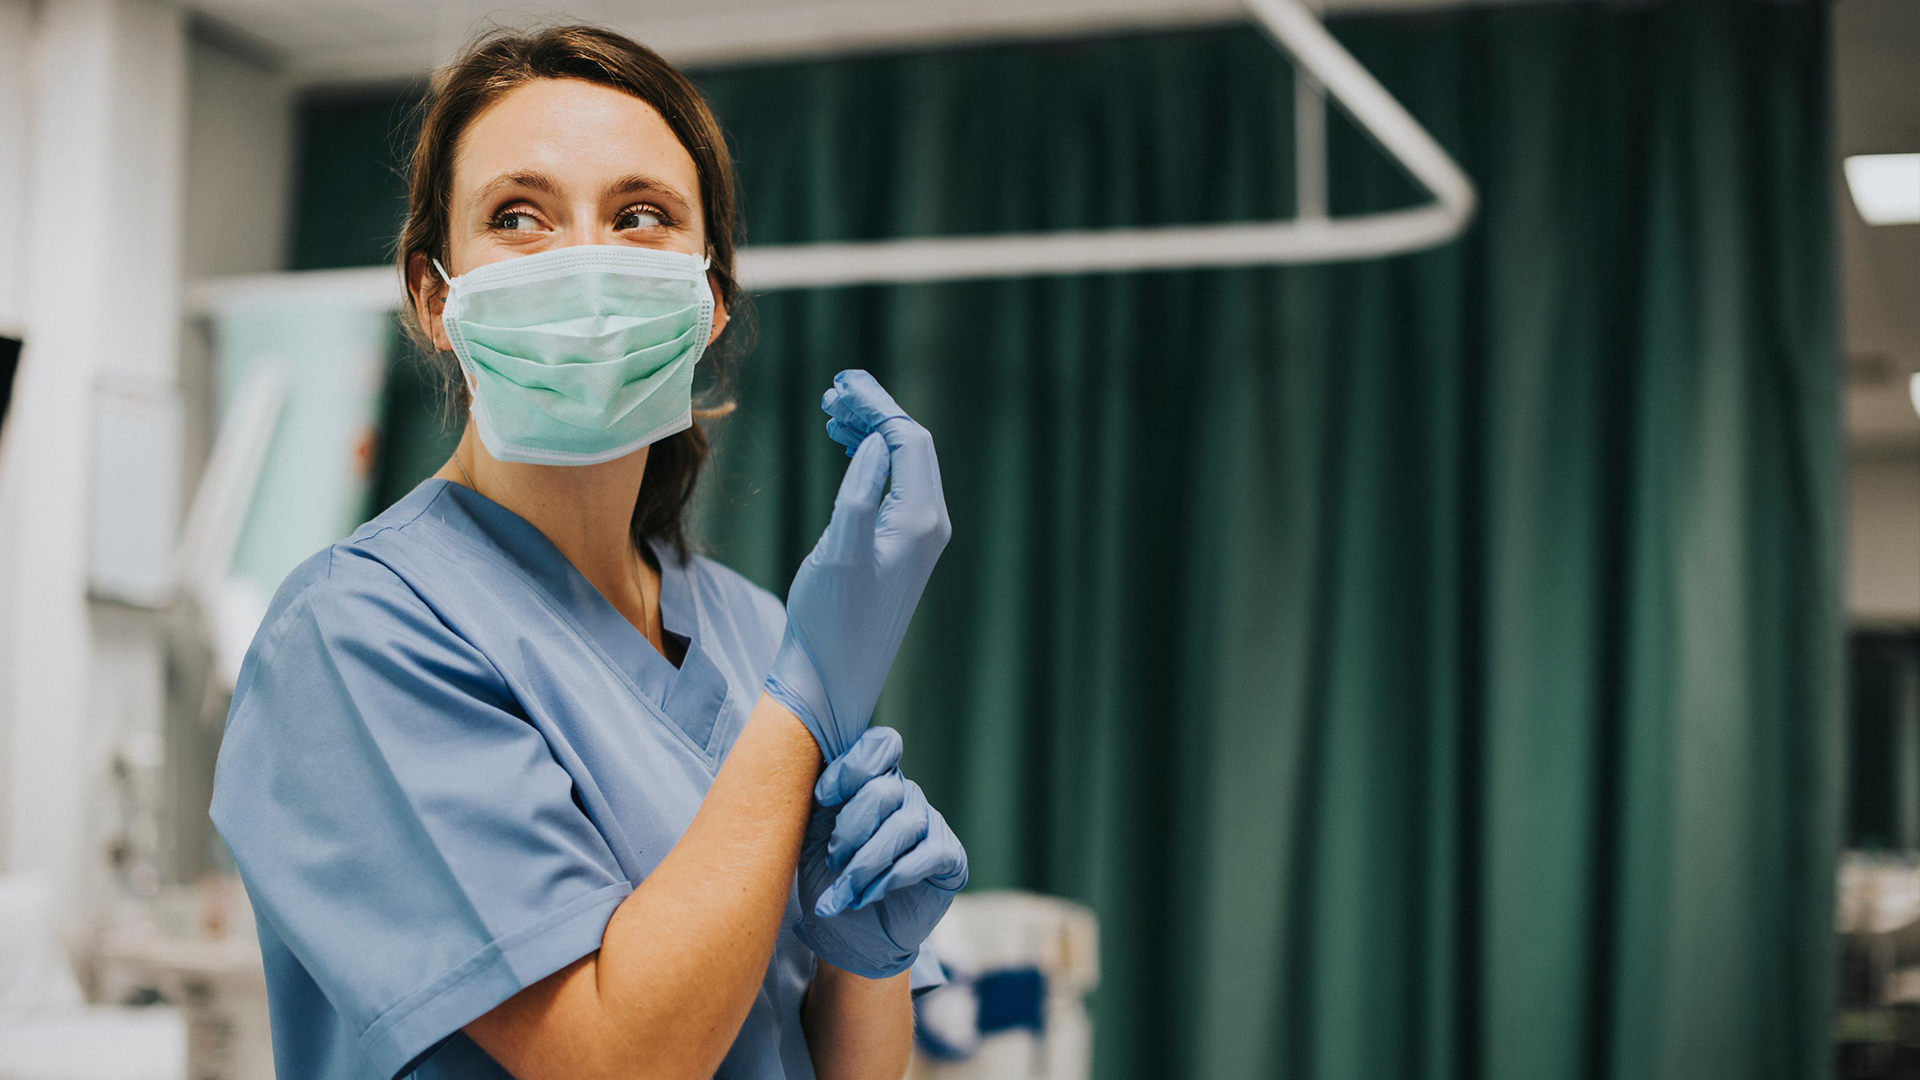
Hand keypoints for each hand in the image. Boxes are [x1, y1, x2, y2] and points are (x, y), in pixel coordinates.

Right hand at [765, 370, 950, 759]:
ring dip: (870, 433)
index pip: (908, 439)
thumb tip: (875, 443)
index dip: (877, 405)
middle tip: (831, 393)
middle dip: (874, 412)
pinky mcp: (900, 550)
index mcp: (920, 520)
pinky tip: (845, 450)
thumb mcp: (838, 552)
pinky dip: (870, 460)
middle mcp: (929, 525)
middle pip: (911, 445)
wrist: (831, 678)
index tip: (840, 384)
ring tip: (831, 414)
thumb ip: (859, 493)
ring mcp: (918, 538)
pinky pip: (894, 487)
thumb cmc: (829, 621)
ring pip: (902, 464)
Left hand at [794, 727, 966, 978]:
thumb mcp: (812, 836)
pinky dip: (893, 876)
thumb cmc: (828, 879)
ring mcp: (930, 824)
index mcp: (873, 780)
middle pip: (885, 789)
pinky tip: (871, 895)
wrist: (848, 935)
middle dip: (851, 827)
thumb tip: (812, 774)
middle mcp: (905, 795)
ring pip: (904, 825)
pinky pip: (928, 854)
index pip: (880, 745)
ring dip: (866, 862)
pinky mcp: (949, 857)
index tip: (822, 798)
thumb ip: (819, 802)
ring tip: (845, 890)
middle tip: (832, 860)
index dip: (851, 767)